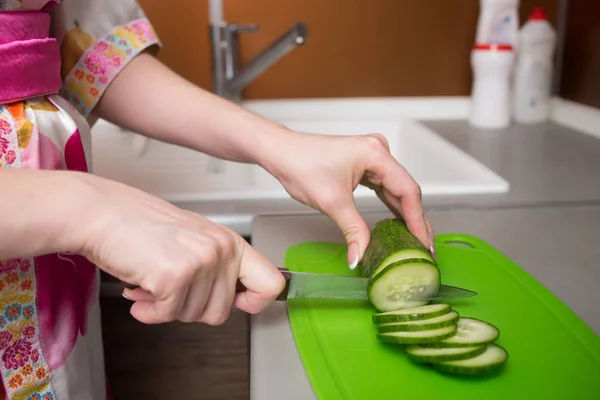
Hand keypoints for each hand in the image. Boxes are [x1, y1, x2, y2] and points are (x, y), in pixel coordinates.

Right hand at [80, 174, 284, 324]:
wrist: (101, 214)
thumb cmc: (140, 225)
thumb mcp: (193, 240)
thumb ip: (216, 268)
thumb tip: (233, 300)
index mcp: (230, 242)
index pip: (271, 283)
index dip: (256, 302)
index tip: (239, 304)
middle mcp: (221, 250)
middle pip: (220, 312)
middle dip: (190, 307)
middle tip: (169, 287)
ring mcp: (200, 263)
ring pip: (192, 316)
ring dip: (166, 306)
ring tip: (151, 279)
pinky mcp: (175, 276)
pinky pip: (166, 316)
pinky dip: (148, 311)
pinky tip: (139, 290)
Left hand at [261, 131, 433, 267]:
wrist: (281, 152)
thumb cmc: (300, 164)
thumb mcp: (331, 202)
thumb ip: (353, 231)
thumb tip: (362, 257)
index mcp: (376, 154)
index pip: (408, 191)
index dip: (418, 221)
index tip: (424, 244)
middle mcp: (379, 152)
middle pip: (406, 191)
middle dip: (416, 221)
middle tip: (425, 250)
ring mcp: (373, 157)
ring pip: (397, 191)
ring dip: (405, 216)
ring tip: (415, 241)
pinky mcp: (365, 165)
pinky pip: (385, 188)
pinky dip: (391, 207)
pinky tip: (397, 224)